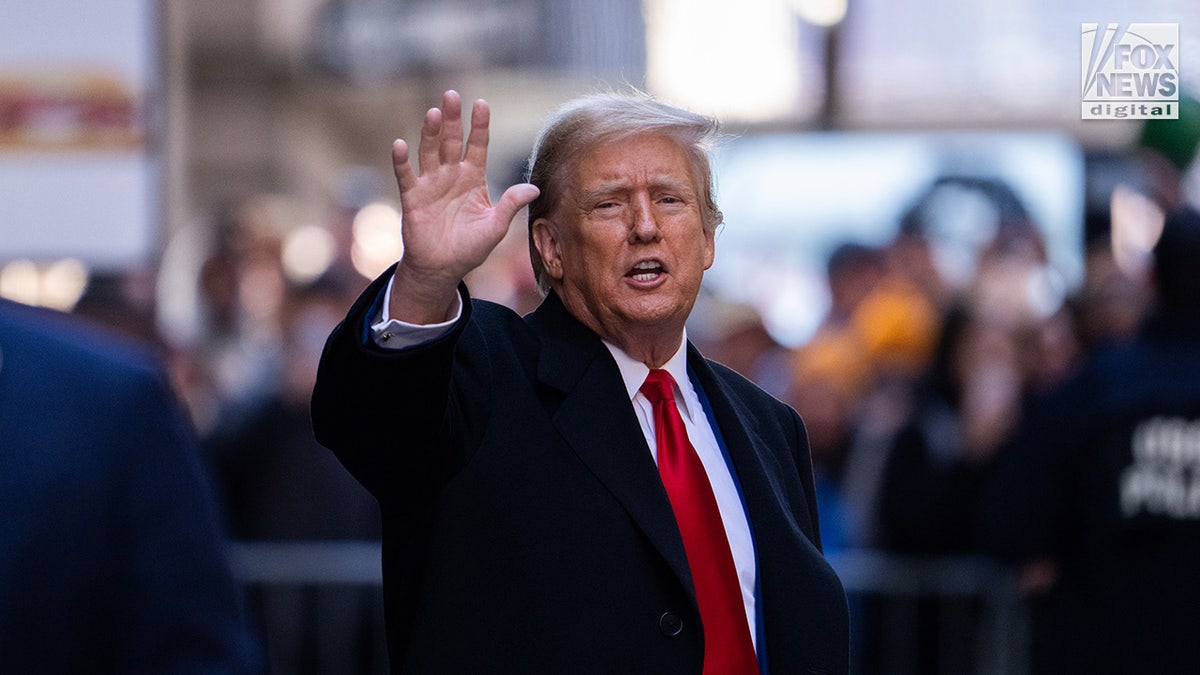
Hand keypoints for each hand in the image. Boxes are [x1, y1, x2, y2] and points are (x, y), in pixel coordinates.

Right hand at [389, 90, 538, 322]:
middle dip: (452, 119)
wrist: (443, 268)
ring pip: (429, 152)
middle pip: (451, 141)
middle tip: (451, 95)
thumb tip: (535, 188)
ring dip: (429, 133)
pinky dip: (401, 161)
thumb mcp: (495, 227)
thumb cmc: (470, 247)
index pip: (477, 145)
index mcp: (473, 178)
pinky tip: (400, 144)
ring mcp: (430, 183)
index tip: (481, 103)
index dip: (479, 125)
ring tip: (432, 113)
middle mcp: (451, 175)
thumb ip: (511, 205)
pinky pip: (405, 175)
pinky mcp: (412, 197)